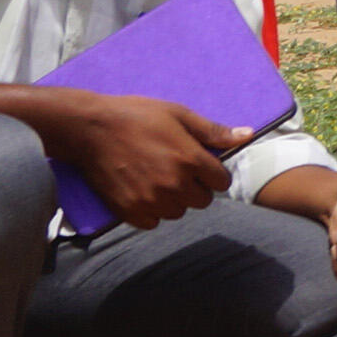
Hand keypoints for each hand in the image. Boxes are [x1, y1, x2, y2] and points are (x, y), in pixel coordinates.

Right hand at [49, 93, 247, 231]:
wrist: (88, 128)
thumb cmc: (135, 116)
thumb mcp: (179, 115)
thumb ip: (214, 131)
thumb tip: (248, 135)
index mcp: (191, 159)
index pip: (222, 182)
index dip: (212, 172)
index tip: (199, 164)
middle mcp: (174, 184)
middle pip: (202, 200)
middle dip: (194, 186)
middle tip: (174, 169)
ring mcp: (151, 200)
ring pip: (178, 212)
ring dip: (173, 200)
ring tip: (156, 178)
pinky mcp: (129, 210)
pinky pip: (153, 222)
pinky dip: (150, 211)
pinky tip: (141, 191)